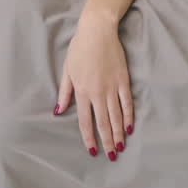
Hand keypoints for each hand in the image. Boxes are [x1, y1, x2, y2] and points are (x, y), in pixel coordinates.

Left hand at [55, 11, 133, 159]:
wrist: (98, 31)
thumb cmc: (80, 49)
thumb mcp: (67, 70)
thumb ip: (65, 92)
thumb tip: (58, 110)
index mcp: (82, 91)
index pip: (86, 121)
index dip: (89, 138)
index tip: (93, 150)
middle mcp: (98, 93)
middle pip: (103, 123)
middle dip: (107, 141)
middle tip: (111, 155)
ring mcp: (112, 87)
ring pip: (116, 116)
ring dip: (118, 133)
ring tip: (121, 146)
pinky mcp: (123, 80)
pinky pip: (127, 103)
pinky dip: (128, 116)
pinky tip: (129, 127)